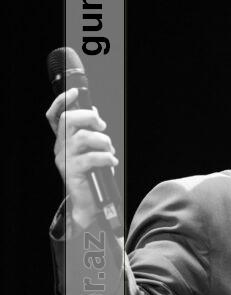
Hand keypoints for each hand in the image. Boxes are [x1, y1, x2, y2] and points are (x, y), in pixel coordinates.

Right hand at [45, 86, 117, 228]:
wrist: (90, 202)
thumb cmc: (93, 174)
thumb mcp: (92, 149)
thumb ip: (91, 132)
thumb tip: (94, 112)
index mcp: (65, 139)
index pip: (55, 116)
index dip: (61, 102)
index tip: (75, 92)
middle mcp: (61, 147)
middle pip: (68, 120)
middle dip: (89, 117)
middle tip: (102, 126)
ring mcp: (65, 159)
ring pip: (83, 138)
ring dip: (103, 141)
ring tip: (110, 151)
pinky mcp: (72, 171)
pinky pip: (90, 158)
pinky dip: (105, 157)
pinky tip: (111, 162)